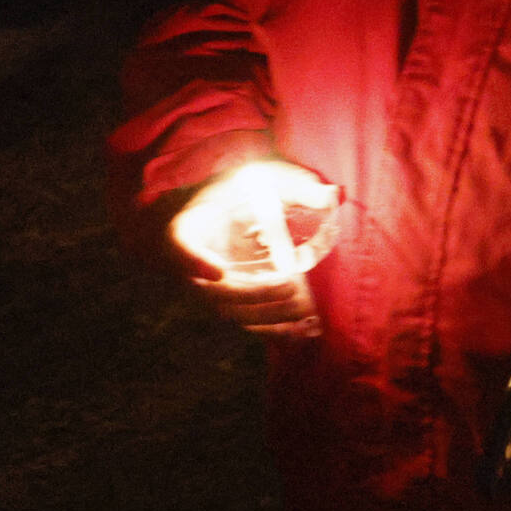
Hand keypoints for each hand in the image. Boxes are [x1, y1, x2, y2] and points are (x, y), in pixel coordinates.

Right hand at [167, 159, 341, 335]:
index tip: (218, 271)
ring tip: (306, 311)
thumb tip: (331, 196)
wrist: (227, 216)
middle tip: (291, 286)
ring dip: (269, 316)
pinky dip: (278, 330)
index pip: (179, 247)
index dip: (193, 262)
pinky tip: (310, 329)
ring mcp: (212, 289)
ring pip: (234, 313)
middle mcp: (194, 265)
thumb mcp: (261, 181)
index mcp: (188, 230)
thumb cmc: (242, 195)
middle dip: (253, 293)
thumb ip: (294, 188)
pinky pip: (250, 323)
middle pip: (214, 291)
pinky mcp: (234, 304)